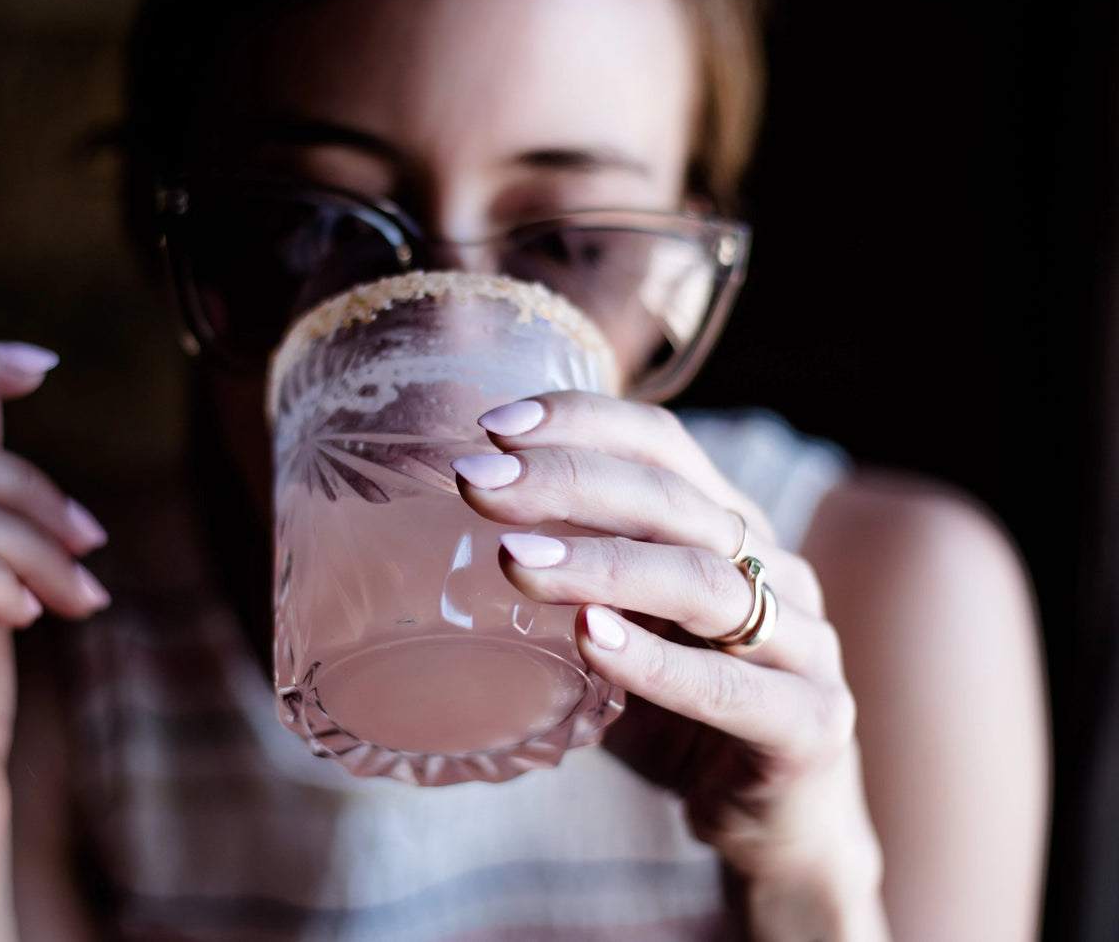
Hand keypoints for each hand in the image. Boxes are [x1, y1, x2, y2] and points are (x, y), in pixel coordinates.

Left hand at [454, 392, 886, 937]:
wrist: (770, 824)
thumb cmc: (674, 715)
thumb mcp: (614, 635)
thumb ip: (564, 589)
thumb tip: (435, 544)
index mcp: (729, 529)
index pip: (662, 445)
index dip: (583, 422)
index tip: (492, 425)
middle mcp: (775, 568)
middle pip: (673, 499)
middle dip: (567, 481)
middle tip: (477, 481)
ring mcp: (804, 643)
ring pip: (704, 581)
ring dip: (602, 564)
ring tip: (514, 561)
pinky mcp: (812, 723)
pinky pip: (730, 685)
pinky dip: (657, 661)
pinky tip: (590, 639)